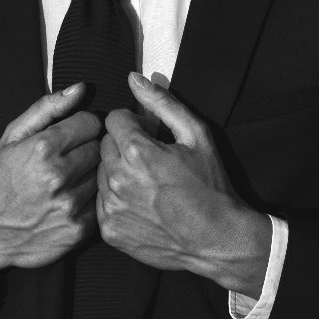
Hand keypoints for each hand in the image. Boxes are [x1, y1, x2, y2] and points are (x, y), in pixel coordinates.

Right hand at [0, 83, 100, 282]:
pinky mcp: (78, 229)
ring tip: (68, 182)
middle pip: (99, 148)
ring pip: (102, 176)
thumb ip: (47, 108)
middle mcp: (58, 176)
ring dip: (90, 176)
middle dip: (86, 150)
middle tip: (68, 161)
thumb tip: (81, 88)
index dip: (82, 127)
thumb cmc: (0, 180)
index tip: (72, 136)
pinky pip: (100, 203)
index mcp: (43, 148)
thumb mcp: (13, 137)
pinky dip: (90, 201)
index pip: (91, 123)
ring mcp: (70, 204)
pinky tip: (70, 202)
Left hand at [97, 73, 270, 294]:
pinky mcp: (110, 230)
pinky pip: (101, 202)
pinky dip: (116, 199)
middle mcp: (118, 179)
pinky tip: (141, 203)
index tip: (148, 136)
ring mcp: (111, 207)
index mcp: (137, 152)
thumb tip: (133, 79)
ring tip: (146, 183)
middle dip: (123, 146)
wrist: (218, 239)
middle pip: (104, 145)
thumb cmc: (211, 186)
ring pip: (100, 173)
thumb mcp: (196, 135)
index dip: (133, 124)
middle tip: (149, 160)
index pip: (114, 120)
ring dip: (118, 172)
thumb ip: (162, 103)